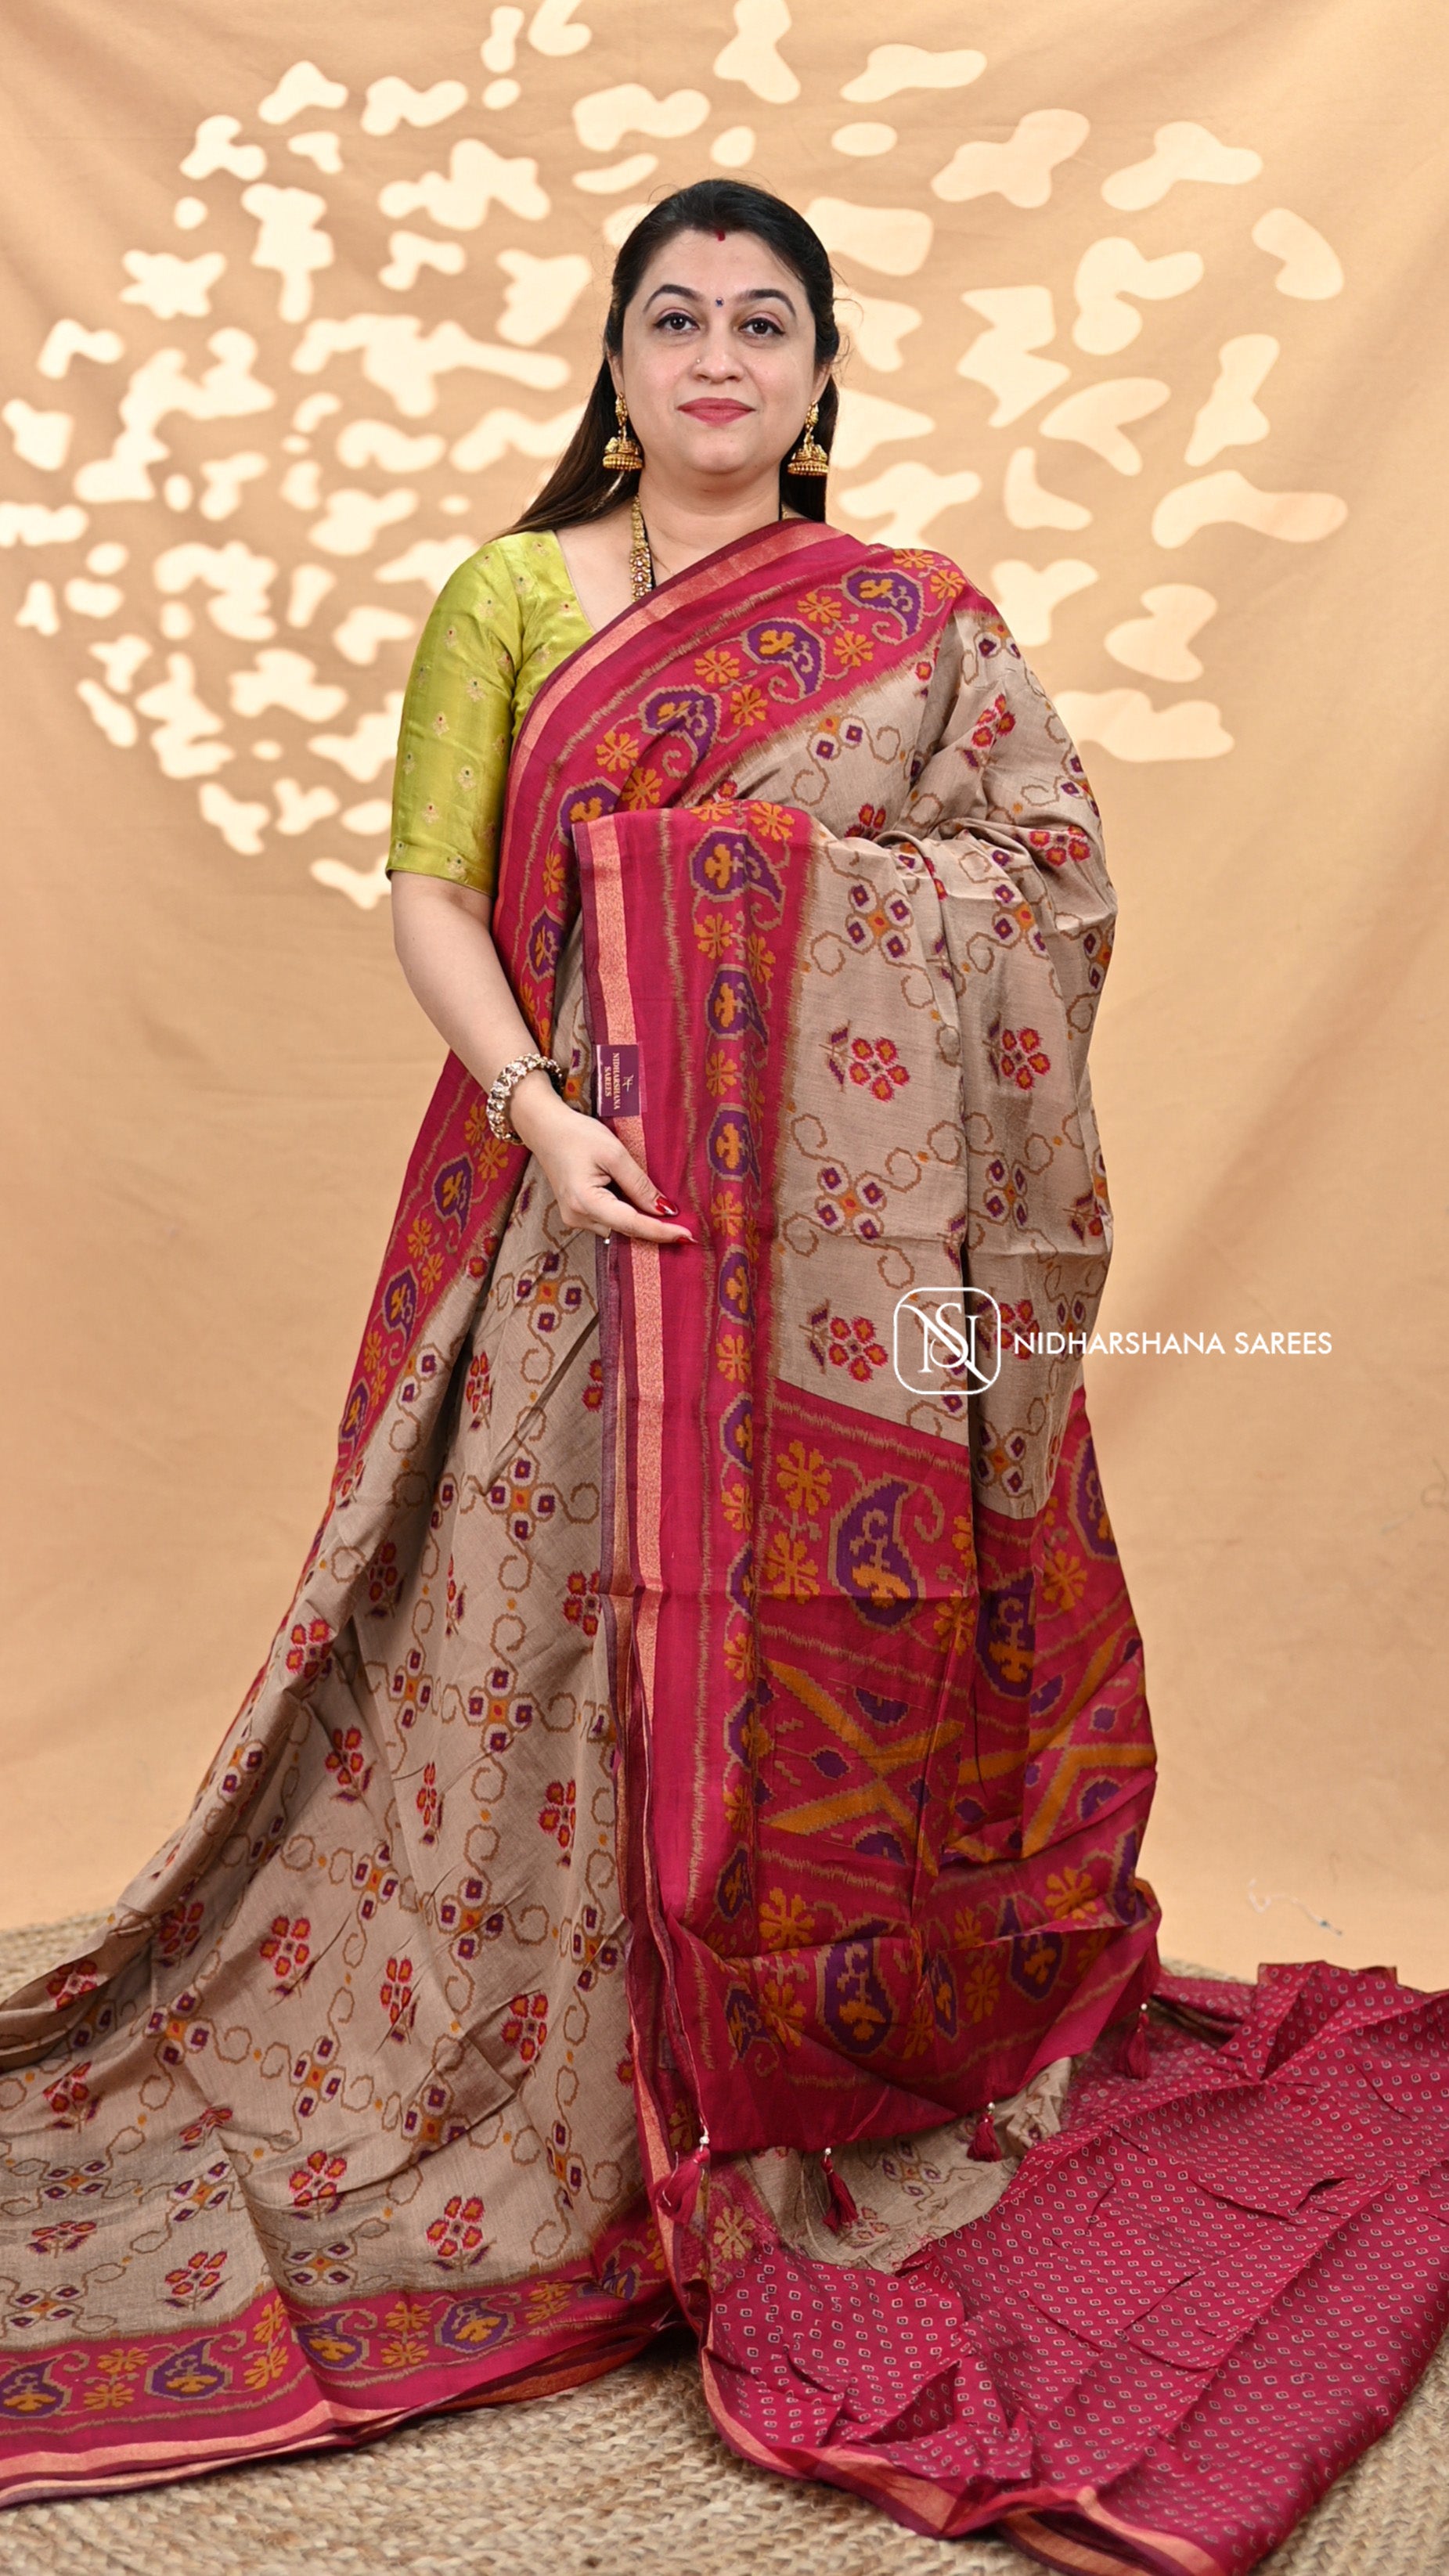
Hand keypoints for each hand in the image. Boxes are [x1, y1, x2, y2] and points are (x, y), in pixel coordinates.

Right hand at [510, 1072, 693, 1244]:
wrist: (544, 1128)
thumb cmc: (576, 1134)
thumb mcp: (614, 1153)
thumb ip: (639, 1184)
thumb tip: (664, 1210)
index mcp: (586, 1202)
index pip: (632, 1224)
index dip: (661, 1232)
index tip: (687, 1237)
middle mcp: (577, 1217)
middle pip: (625, 1230)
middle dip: (653, 1228)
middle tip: (684, 1227)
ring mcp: (574, 1218)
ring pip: (617, 1227)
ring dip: (639, 1220)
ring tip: (661, 1209)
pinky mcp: (576, 1213)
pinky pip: (608, 1220)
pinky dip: (625, 1213)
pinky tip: (637, 1203)